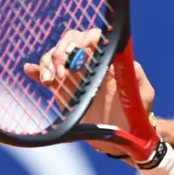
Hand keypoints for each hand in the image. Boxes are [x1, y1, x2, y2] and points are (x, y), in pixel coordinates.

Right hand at [22, 28, 154, 157]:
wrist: (123, 136)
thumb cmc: (138, 113)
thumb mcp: (144, 93)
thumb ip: (136, 73)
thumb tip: (122, 55)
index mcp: (107, 61)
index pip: (92, 38)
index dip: (83, 39)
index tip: (79, 52)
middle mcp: (89, 64)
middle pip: (69, 43)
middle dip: (62, 51)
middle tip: (63, 71)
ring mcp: (74, 77)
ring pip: (54, 57)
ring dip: (48, 62)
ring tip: (50, 79)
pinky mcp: (62, 91)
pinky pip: (45, 76)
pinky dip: (36, 70)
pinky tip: (29, 70)